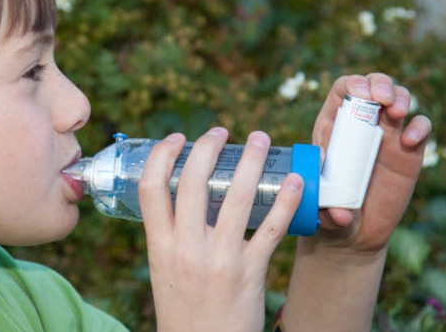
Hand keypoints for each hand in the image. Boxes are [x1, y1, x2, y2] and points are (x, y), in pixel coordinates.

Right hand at [139, 127, 304, 331]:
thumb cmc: (184, 312)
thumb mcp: (164, 272)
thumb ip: (171, 238)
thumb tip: (182, 201)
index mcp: (159, 246)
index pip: (150, 188)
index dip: (161, 155)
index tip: (177, 138)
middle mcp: (186, 248)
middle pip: (192, 181)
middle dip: (208, 146)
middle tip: (221, 132)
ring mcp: (220, 259)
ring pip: (236, 196)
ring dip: (252, 160)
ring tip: (262, 139)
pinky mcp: (250, 271)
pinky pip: (271, 228)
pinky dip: (285, 200)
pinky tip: (294, 181)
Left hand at [310, 73, 431, 252]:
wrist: (353, 231)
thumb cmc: (329, 211)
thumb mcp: (320, 208)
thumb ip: (326, 208)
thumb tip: (339, 213)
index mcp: (334, 126)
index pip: (344, 90)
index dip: (353, 84)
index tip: (359, 93)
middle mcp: (362, 124)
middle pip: (374, 86)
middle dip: (380, 84)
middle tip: (383, 99)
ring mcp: (388, 135)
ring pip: (399, 99)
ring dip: (401, 97)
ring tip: (396, 112)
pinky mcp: (410, 151)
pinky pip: (420, 128)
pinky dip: (420, 127)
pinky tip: (411, 139)